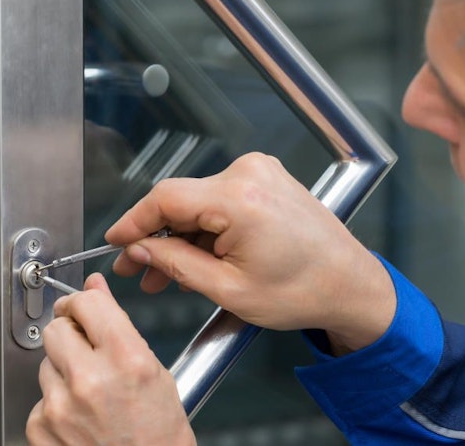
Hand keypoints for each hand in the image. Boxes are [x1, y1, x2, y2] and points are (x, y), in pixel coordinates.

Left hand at [26, 274, 194, 445]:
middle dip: (70, 334)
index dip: (84, 302)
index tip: (83, 307)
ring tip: (91, 395)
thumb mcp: (156, 374)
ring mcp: (60, 406)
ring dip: (63, 371)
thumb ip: (120, 329)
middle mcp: (90, 380)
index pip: (87, 303)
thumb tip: (95, 291)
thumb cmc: (159, 438)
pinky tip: (80, 418)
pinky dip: (55, 404)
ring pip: (45, 362)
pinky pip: (39, 398)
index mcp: (127, 360)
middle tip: (87, 351)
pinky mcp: (40, 427)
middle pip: (57, 328)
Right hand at [106, 152, 395, 352]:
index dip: (133, 221)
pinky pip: (220, 200)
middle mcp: (250, 175)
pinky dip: (205, 228)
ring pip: (199, 202)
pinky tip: (196, 258)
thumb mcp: (228, 289)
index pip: (165, 198)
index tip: (114, 242)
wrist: (349, 285)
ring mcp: (261, 173)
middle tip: (137, 270)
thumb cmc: (303, 291)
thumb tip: (140, 249)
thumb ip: (176, 264)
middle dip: (156, 237)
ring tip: (166, 275)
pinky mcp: (267, 180)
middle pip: (181, 200)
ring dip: (180, 236)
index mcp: (240, 199)